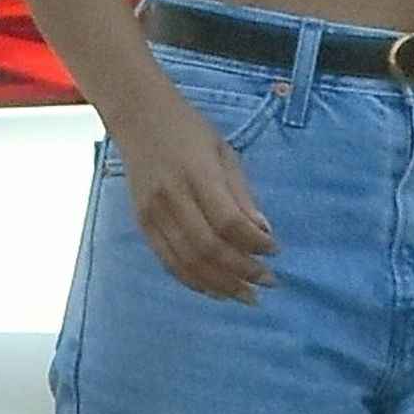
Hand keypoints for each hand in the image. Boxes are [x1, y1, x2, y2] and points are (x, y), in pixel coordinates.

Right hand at [117, 95, 275, 301]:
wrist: (138, 117)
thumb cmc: (189, 131)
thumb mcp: (224, 152)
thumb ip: (242, 195)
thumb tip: (264, 233)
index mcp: (196, 174)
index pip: (228, 221)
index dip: (254, 243)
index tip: (275, 251)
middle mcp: (171, 197)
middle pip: (208, 248)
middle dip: (241, 271)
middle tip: (268, 282)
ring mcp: (152, 214)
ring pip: (187, 262)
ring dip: (220, 285)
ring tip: (245, 295)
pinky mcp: (142, 224)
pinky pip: (168, 262)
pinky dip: (194, 281)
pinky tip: (215, 290)